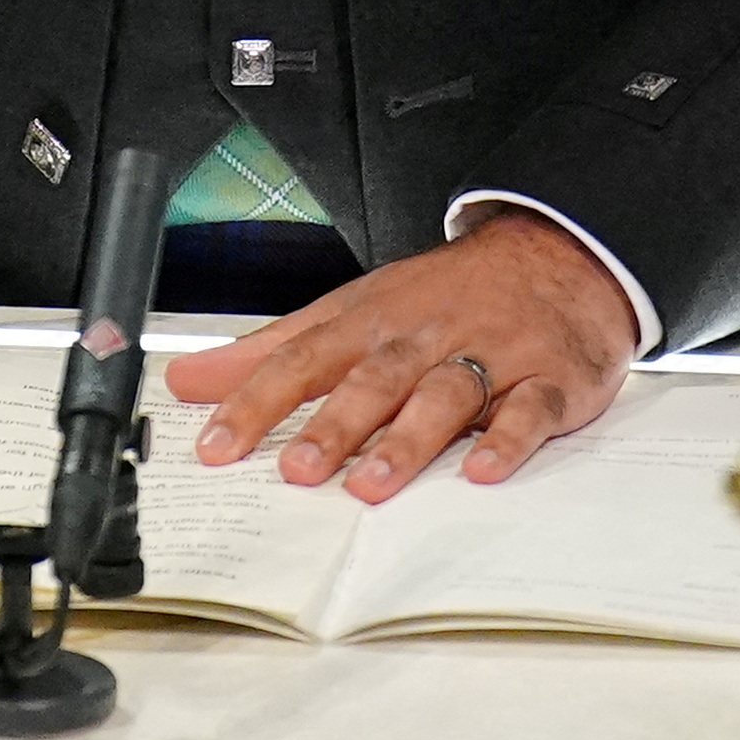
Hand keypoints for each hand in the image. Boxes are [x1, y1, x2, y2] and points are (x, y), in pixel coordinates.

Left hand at [163, 207, 637, 502]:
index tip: (217, 446)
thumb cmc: (439, 296)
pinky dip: (508, 439)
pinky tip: (483, 471)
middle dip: (334, 425)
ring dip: (408, 439)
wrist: (552, 255)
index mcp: (372, 322)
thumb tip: (187, 381)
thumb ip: (270, 352)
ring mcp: (490, 357)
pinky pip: (530, 409)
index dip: (257, 402)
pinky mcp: (548, 380)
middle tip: (297, 471)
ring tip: (373, 484)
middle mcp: (424, 339)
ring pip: (446, 395)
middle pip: (374, 380)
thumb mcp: (350, 311)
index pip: (303, 361)